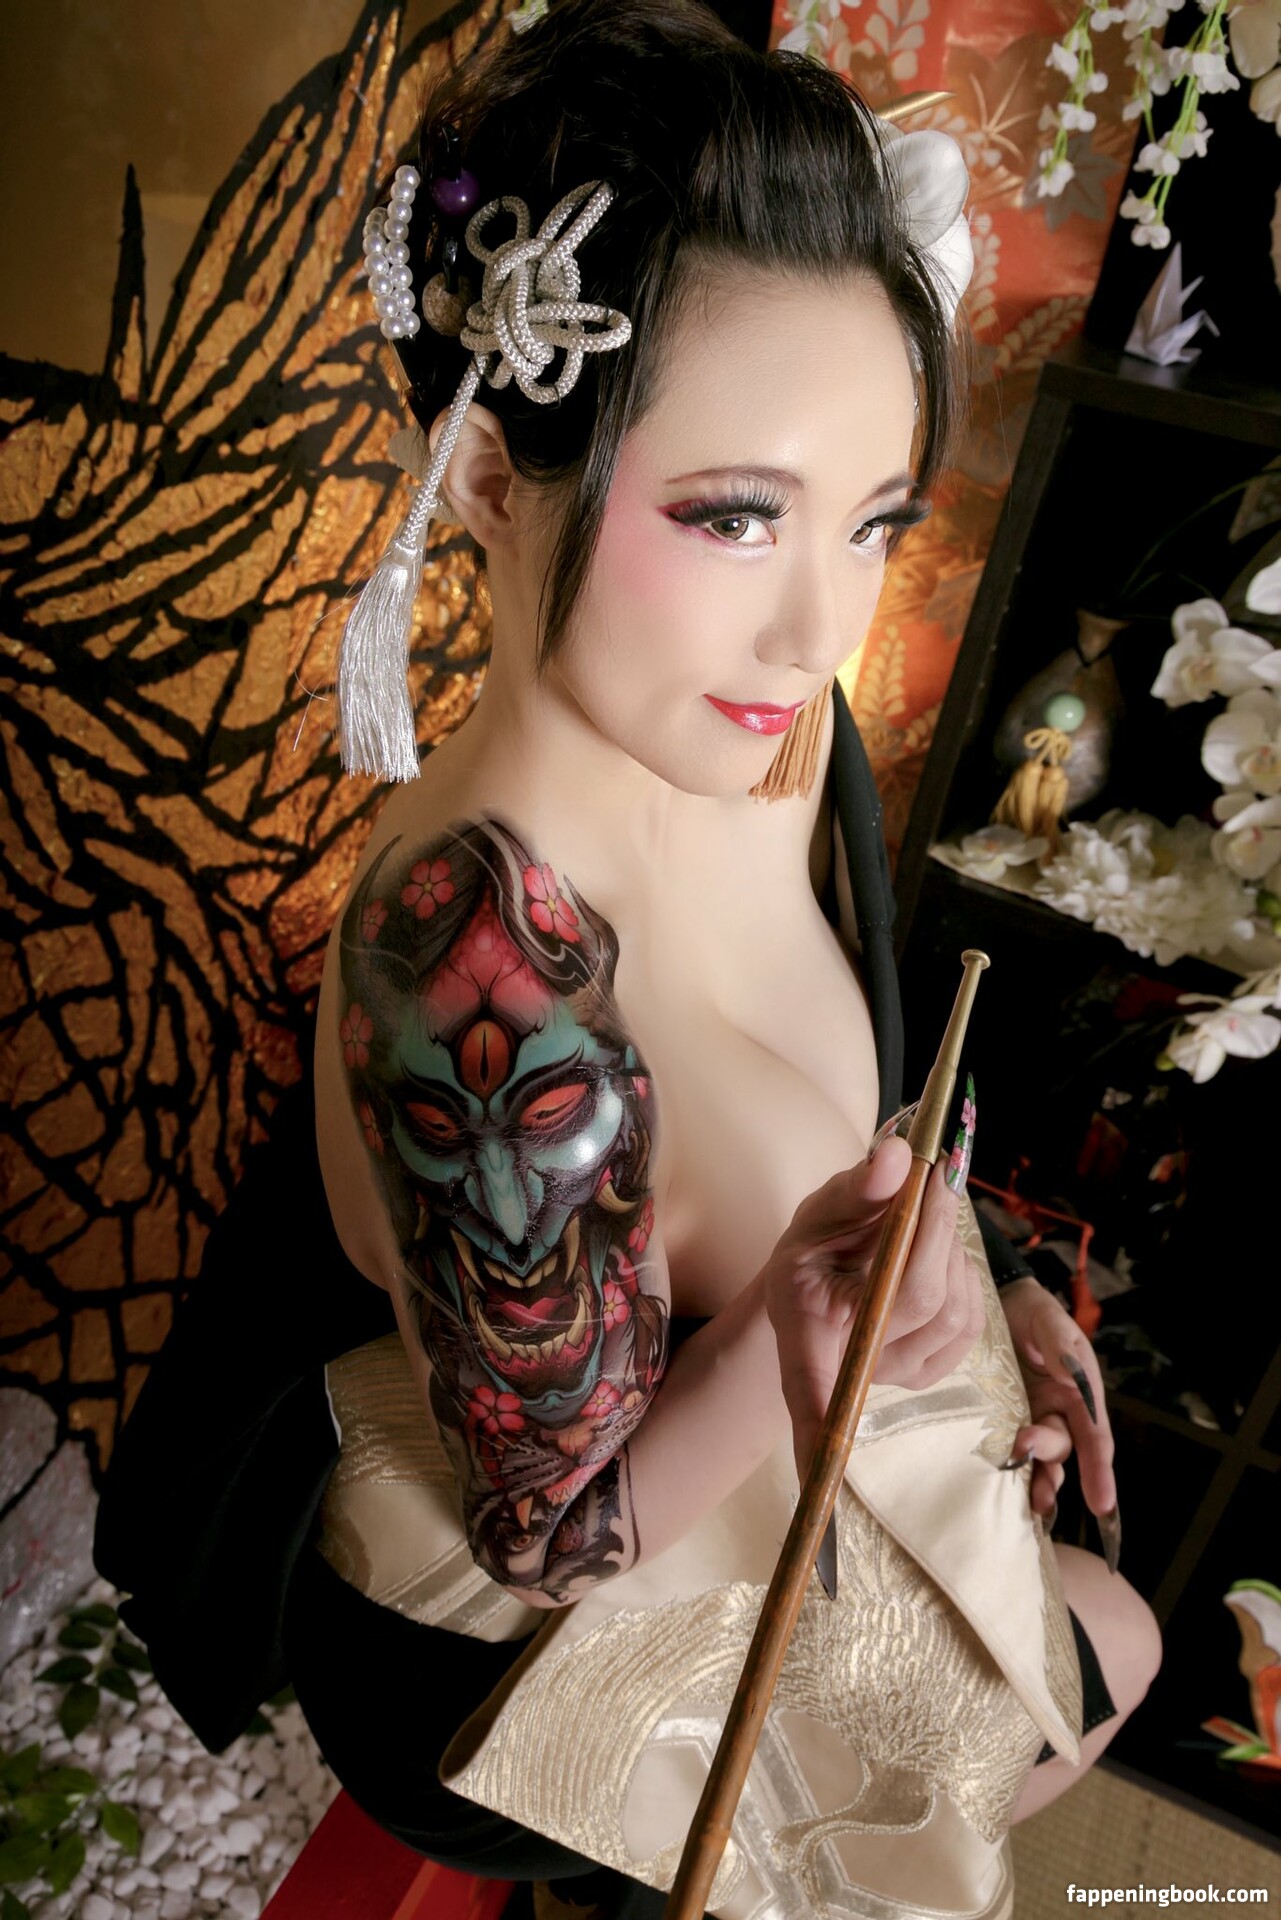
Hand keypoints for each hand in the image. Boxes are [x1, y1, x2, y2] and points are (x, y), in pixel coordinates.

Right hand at [763, 1135, 985, 1484]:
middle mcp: (854, 1366)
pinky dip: (964, 1272)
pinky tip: (937, 1251)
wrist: (824, 1282)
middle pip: (920, 1297)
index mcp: (808, 1333)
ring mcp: (899, 1375)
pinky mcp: (935, 1369)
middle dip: (934, 1226)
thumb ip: (855, 1189)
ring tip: (921, 1213)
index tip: (816, 1470)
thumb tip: (898, 1161)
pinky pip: (970, 1317)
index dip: (815, 1429)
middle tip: (929, 1174)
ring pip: (954, 1302)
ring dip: (950, 1244)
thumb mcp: (818, 1213)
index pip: (813, 1388)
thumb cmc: (815, 1251)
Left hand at [998, 1275, 1118, 1565]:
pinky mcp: (1002, 1416)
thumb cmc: (1034, 1313)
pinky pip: (1009, 1446)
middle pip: (1064, 1446)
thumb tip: (1070, 1377)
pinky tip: (1000, 1485)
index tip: (1102, 1503)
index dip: (1100, 1471)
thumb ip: (1059, 1347)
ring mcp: (1030, 1416)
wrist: (998, 1302)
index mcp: (1081, 1393)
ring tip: (1031, 1496)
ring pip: (1040, 1455)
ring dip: (1036, 1475)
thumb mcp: (1050, 1323)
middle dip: (1050, 1456)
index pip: (1094, 1437)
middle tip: (1024, 1446)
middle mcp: (1059, 1411)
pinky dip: (1010, 1467)